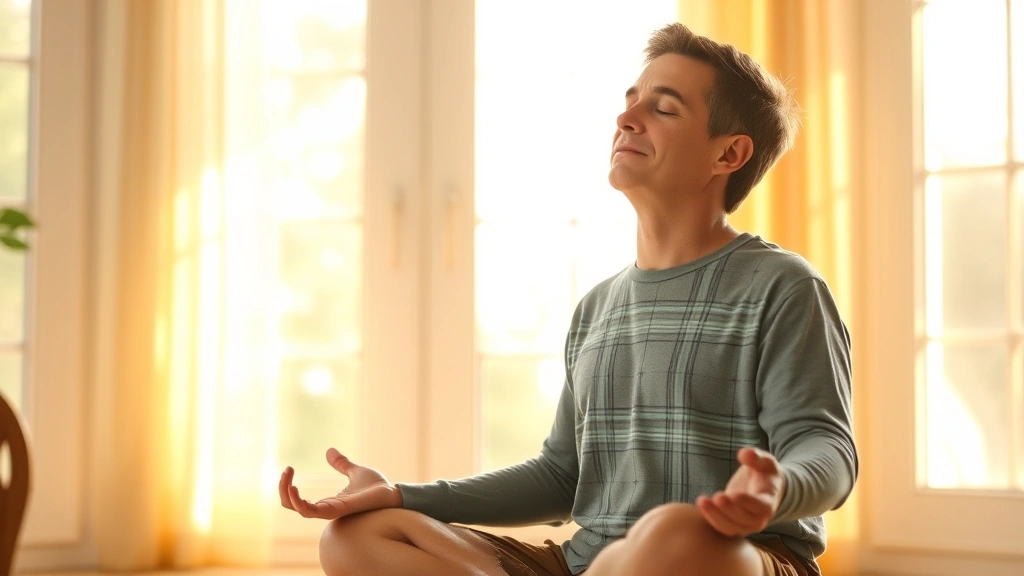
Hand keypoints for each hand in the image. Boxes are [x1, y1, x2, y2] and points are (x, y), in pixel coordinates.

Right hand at [279, 447, 402, 519]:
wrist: (393, 493)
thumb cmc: (377, 487)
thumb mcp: (355, 471)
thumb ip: (342, 464)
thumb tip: (330, 451)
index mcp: (327, 501)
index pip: (297, 501)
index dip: (287, 486)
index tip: (289, 468)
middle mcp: (325, 508)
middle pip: (292, 505)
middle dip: (283, 489)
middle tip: (287, 470)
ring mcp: (330, 510)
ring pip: (298, 509)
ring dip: (287, 493)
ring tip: (288, 476)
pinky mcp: (337, 509)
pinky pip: (311, 511)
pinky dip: (299, 501)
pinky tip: (295, 487)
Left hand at [696, 447, 785, 536]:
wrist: (763, 487)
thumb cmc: (764, 472)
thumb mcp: (765, 461)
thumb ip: (756, 457)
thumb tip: (744, 454)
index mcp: (769, 502)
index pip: (761, 507)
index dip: (748, 502)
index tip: (734, 494)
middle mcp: (760, 518)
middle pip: (746, 520)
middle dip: (730, 510)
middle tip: (717, 497)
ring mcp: (746, 525)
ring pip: (732, 527)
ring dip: (716, 516)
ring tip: (703, 501)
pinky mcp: (733, 525)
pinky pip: (722, 527)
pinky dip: (710, 518)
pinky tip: (702, 504)